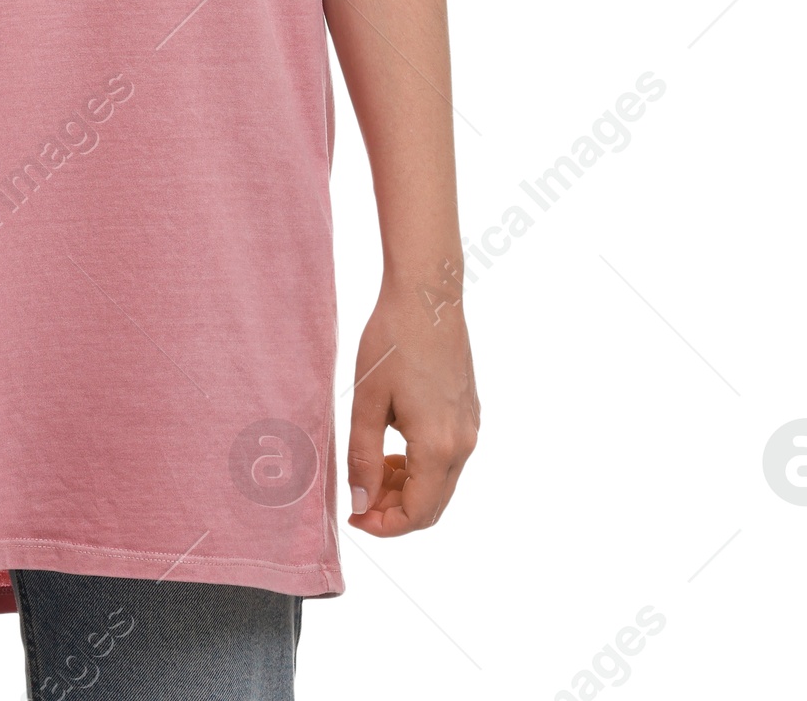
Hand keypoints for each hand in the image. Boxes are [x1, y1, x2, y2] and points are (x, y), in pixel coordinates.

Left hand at [346, 268, 478, 536]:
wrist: (427, 296)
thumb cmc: (392, 341)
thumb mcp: (368, 401)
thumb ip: (363, 457)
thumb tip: (362, 504)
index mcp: (438, 446)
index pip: (417, 514)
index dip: (384, 526)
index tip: (353, 517)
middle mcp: (463, 444)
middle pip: (433, 505)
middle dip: (395, 511)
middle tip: (358, 497)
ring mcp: (470, 428)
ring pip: (441, 483)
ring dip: (407, 489)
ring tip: (371, 467)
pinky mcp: (469, 412)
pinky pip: (448, 458)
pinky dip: (421, 466)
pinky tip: (393, 444)